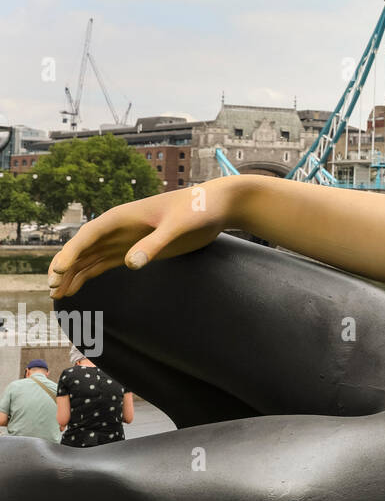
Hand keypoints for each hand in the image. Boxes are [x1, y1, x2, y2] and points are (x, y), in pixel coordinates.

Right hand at [48, 177, 245, 298]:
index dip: (72, 252)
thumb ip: (155, 243)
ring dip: (72, 274)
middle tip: (53, 288)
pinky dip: (88, 275)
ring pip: (90, 257)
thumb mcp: (179, 225)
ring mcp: (126, 239)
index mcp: (124, 215)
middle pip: (83, 247)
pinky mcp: (136, 250)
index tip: (60, 271)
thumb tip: (130, 264)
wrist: (216, 205)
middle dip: (66, 266)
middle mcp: (119, 227)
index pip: (89, 234)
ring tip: (57, 295)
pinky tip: (76, 288)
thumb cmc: (197, 208)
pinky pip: (104, 263)